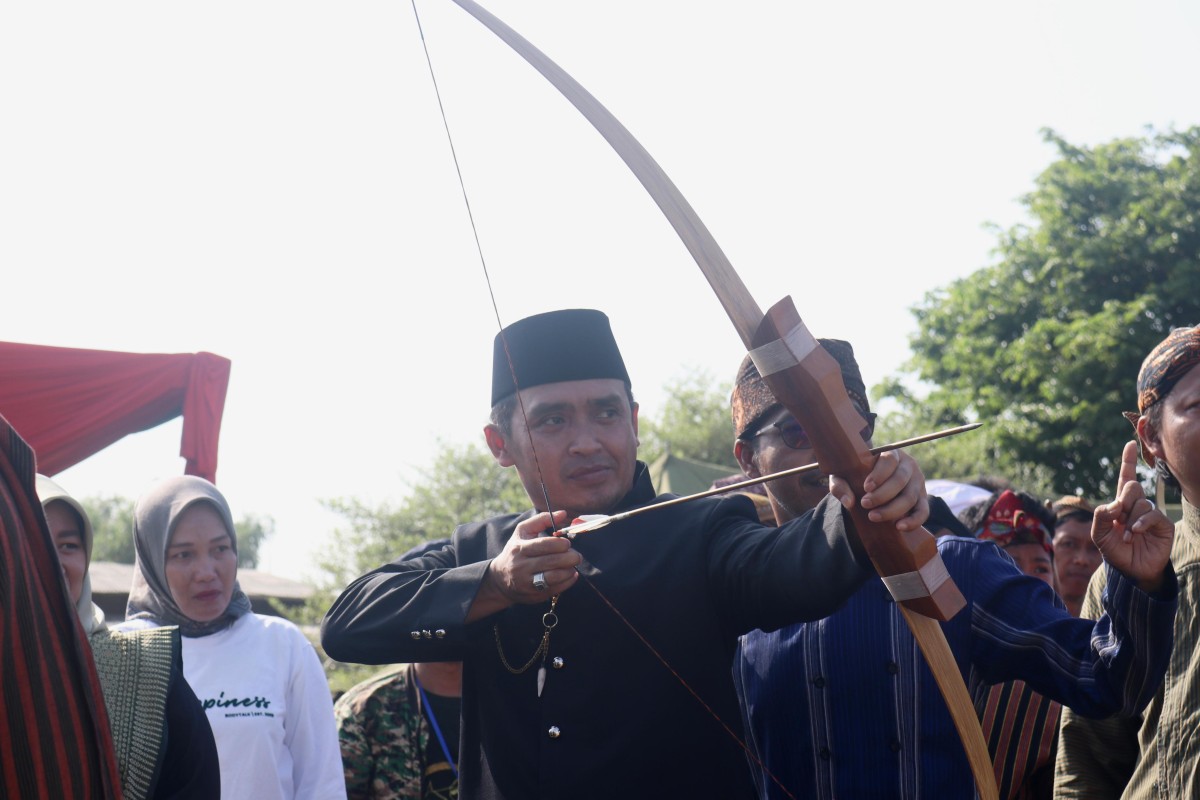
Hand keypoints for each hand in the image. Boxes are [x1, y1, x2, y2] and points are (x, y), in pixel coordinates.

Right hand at [485, 510, 581, 603]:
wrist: (500, 579)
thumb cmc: (516, 551)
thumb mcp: (523, 532)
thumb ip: (542, 520)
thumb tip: (563, 513)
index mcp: (520, 548)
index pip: (544, 545)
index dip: (560, 544)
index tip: (567, 543)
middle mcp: (521, 566)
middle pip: (552, 562)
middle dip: (570, 557)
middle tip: (577, 555)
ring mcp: (526, 583)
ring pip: (554, 577)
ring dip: (569, 570)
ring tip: (572, 565)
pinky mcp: (533, 595)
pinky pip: (555, 589)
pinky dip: (568, 582)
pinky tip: (570, 574)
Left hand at [829, 450, 929, 531]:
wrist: (873, 484)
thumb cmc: (857, 476)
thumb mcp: (844, 476)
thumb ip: (840, 485)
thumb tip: (848, 502)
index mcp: (891, 454)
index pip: (889, 460)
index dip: (879, 474)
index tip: (865, 487)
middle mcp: (908, 465)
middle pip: (900, 480)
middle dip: (882, 495)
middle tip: (865, 504)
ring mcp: (918, 482)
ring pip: (910, 497)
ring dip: (892, 510)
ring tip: (873, 517)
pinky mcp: (922, 499)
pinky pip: (923, 511)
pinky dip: (913, 521)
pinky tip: (899, 527)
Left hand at [1093, 440, 1173, 593]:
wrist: (1130, 569)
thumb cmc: (1114, 550)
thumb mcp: (1098, 534)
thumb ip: (1100, 516)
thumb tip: (1114, 504)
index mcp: (1121, 503)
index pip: (1125, 477)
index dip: (1128, 461)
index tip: (1130, 444)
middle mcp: (1137, 505)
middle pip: (1131, 486)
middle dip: (1122, 501)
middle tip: (1118, 520)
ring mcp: (1150, 513)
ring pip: (1141, 502)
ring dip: (1129, 520)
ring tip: (1126, 535)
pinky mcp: (1162, 523)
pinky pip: (1152, 514)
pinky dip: (1140, 523)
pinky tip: (1135, 533)